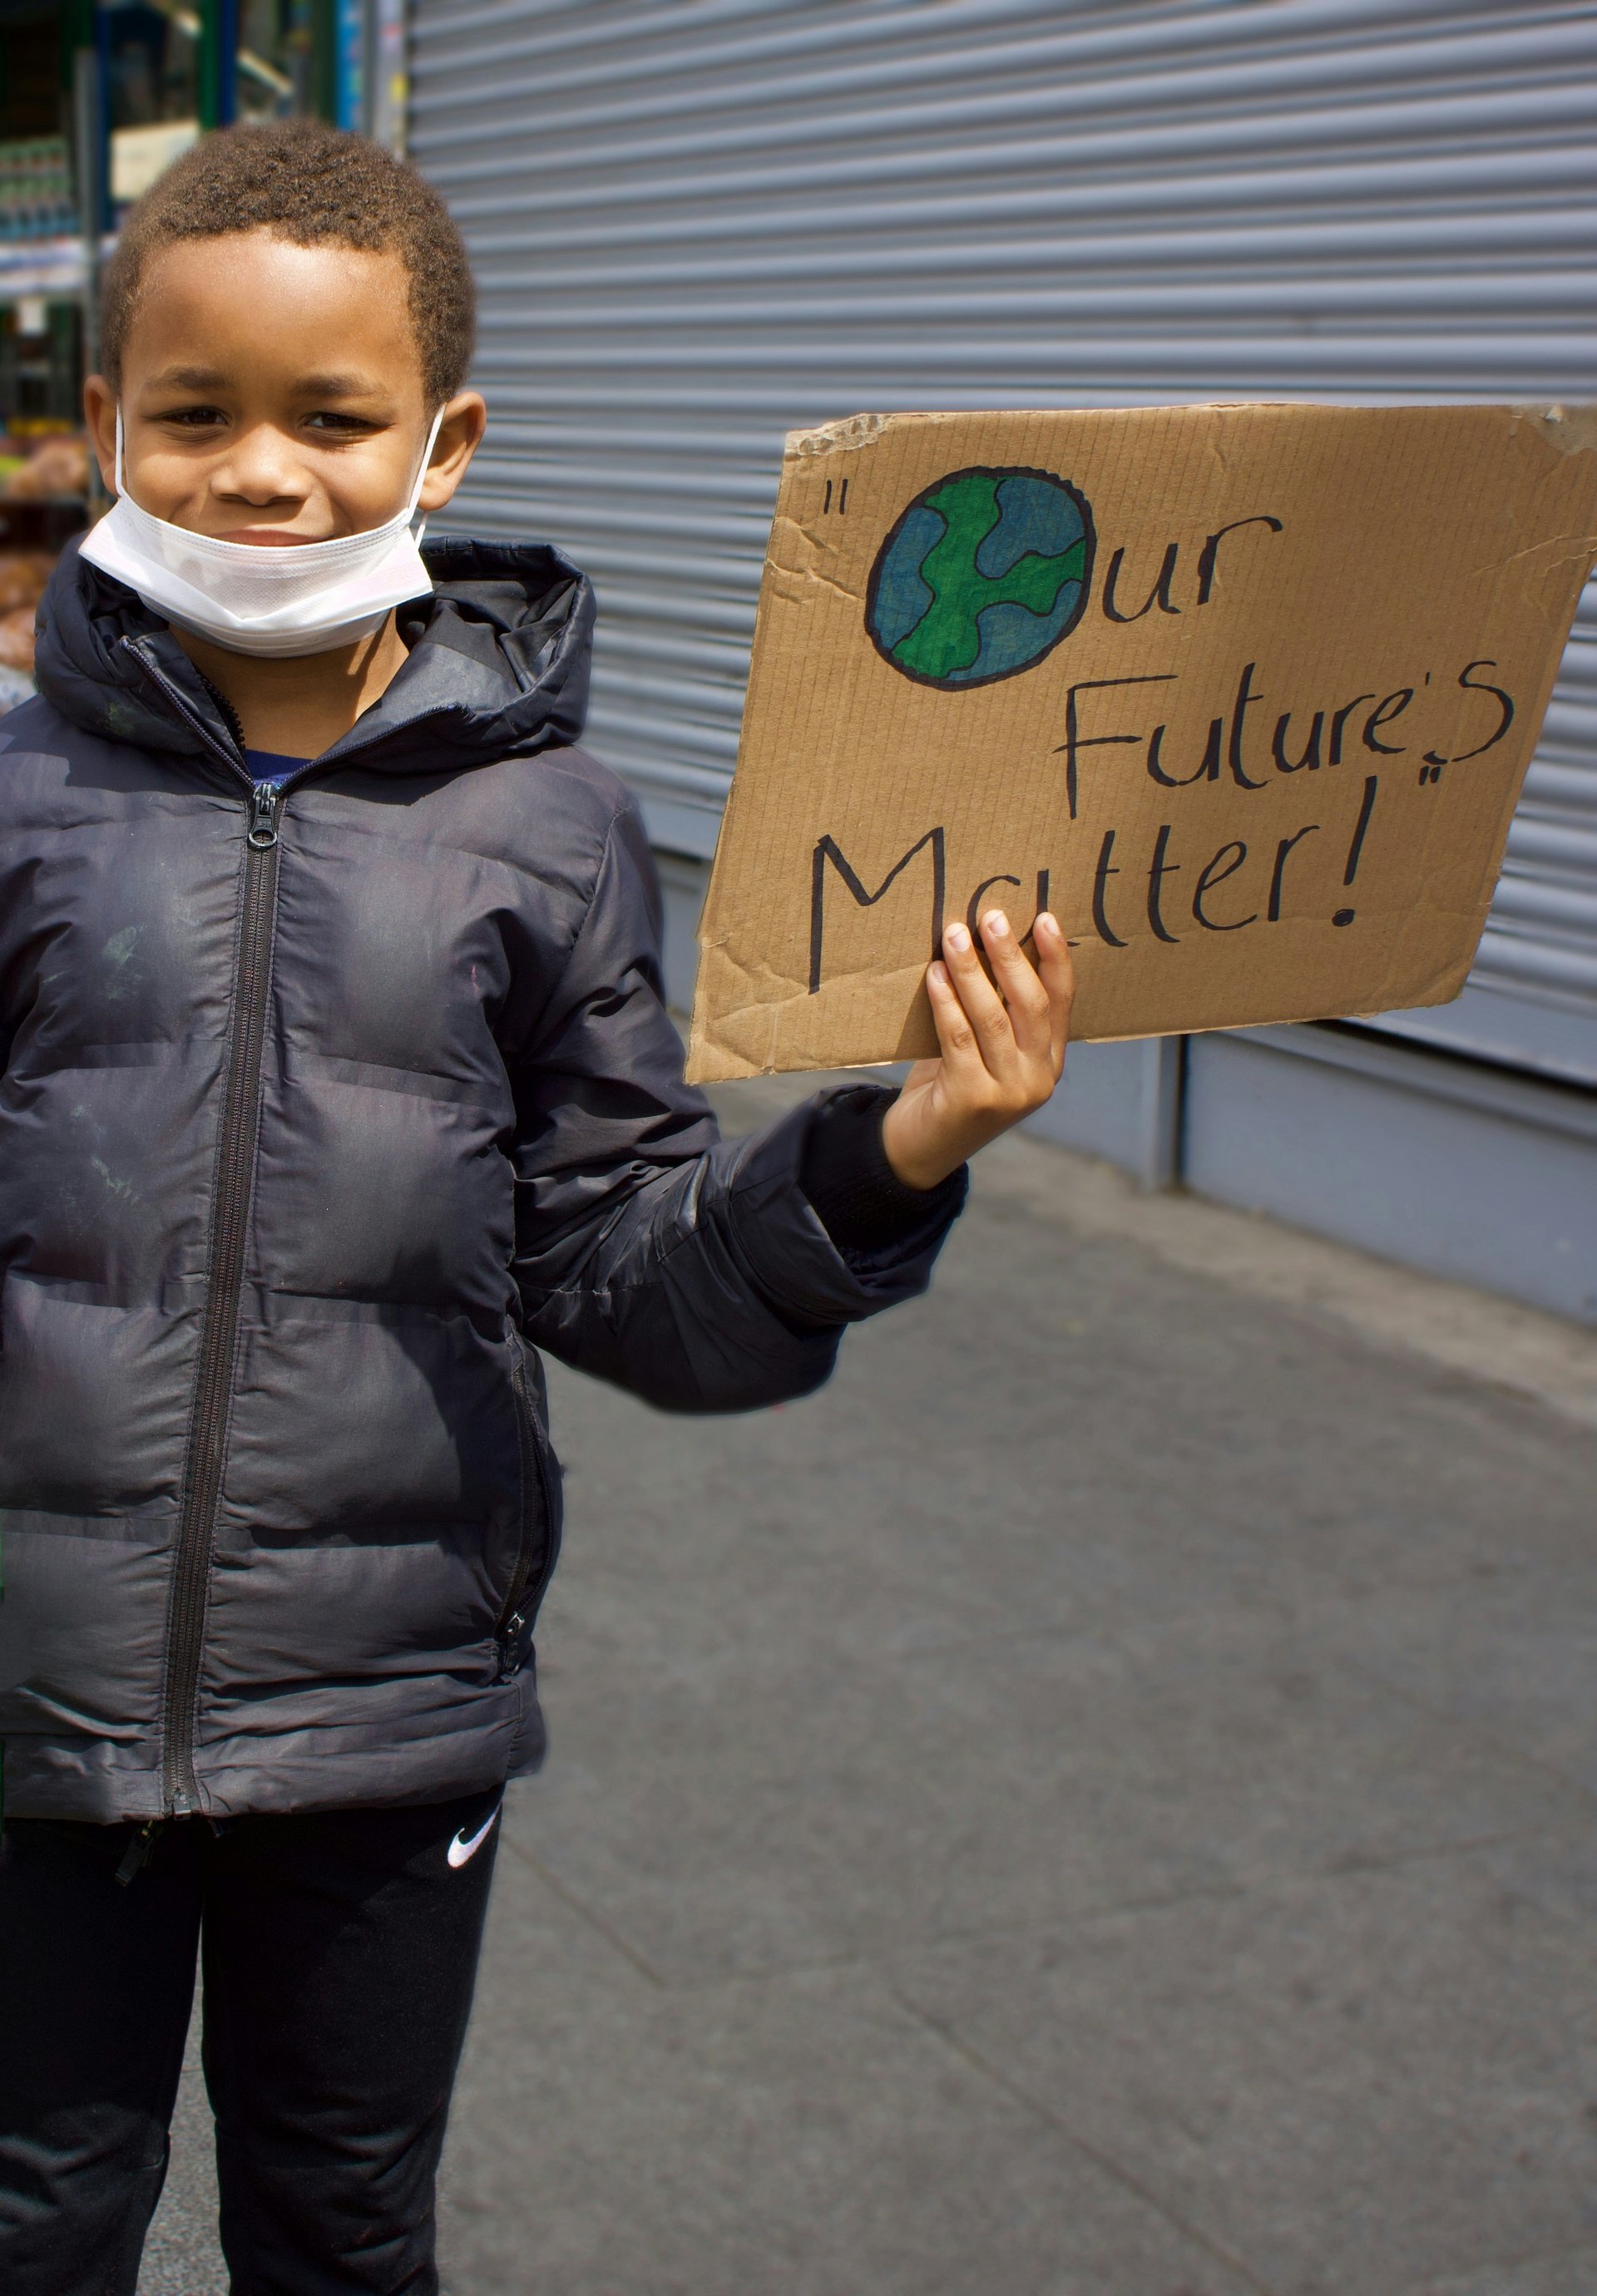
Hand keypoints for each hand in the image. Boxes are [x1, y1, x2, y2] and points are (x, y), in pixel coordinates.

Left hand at [881, 910, 1074, 1190]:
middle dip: (1011, 956)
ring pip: (994, 1018)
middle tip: (990, 918)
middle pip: (1031, 1004)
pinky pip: (959, 1038)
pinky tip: (935, 976)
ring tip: (955, 936)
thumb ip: (994, 1012)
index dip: (1056, 958)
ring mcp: (1009, 1093)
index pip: (1062, 1002)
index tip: (1045, 917)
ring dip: (972, 972)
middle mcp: (1038, 1079)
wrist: (919, 1150)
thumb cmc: (949, 1087)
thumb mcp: (982, 1050)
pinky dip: (947, 1002)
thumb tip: (982, 943)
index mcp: (1050, 1063)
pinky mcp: (972, 1099)